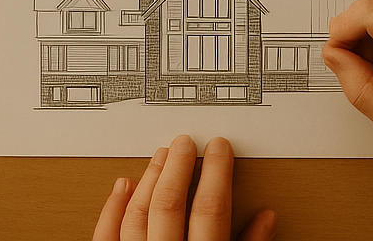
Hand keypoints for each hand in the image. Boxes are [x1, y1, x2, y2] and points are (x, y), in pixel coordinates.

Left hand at [92, 135, 274, 240]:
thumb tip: (266, 219)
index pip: (210, 211)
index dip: (216, 174)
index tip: (219, 148)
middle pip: (169, 205)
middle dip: (177, 167)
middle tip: (184, 142)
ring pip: (138, 213)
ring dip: (149, 180)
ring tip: (160, 156)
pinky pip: (106, 234)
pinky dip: (114, 207)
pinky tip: (123, 185)